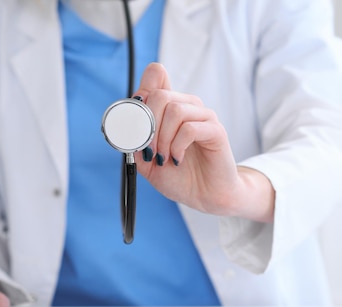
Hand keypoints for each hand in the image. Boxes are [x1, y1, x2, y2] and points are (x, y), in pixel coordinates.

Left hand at [133, 63, 274, 222]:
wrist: (204, 195)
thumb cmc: (178, 176)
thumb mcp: (146, 160)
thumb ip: (135, 140)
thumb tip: (126, 122)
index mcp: (170, 107)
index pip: (156, 75)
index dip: (141, 93)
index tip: (135, 122)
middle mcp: (188, 106)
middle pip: (160, 95)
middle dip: (148, 126)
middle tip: (149, 151)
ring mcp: (203, 117)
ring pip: (175, 110)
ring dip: (162, 138)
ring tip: (163, 158)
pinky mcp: (216, 131)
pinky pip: (190, 128)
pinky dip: (177, 146)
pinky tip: (177, 159)